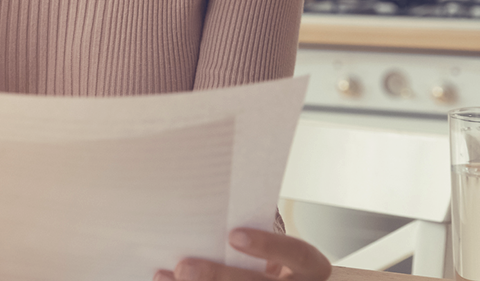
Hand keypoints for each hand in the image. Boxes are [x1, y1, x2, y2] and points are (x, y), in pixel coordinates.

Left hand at [153, 228, 330, 280]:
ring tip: (169, 277)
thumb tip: (207, 206)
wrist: (272, 274)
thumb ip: (248, 229)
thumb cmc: (263, 256)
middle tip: (185, 266)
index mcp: (311, 269)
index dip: (268, 245)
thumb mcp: (268, 241)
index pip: (298, 254)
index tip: (233, 235)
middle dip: (220, 277)